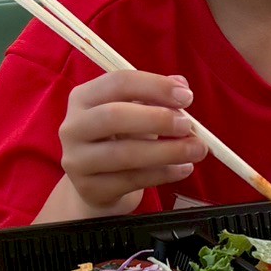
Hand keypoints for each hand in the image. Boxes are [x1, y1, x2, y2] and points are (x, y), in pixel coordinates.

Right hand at [57, 69, 205, 215]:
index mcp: (83, 97)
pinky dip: (163, 174)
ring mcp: (77, 160)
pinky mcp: (89, 188)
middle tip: (189, 125)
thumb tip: (181, 85)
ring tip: (196, 150)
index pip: (118, 83)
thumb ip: (155, 96)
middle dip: (157, 119)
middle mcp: (73, 126)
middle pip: (114, 116)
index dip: (154, 86)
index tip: (187, 97)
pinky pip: (131, 180)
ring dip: (167, 151)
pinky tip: (183, 169)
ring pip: (124, 154)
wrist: (96, 182)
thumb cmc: (119, 138)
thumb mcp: (134, 110)